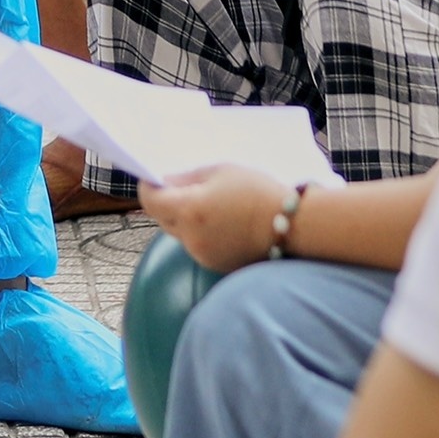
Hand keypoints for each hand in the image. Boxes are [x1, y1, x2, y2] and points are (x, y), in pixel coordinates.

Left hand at [138, 164, 293, 270]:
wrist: (291, 225)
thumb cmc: (257, 192)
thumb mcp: (222, 172)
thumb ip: (188, 178)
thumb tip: (166, 182)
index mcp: (189, 210)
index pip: (150, 201)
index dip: (148, 187)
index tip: (152, 177)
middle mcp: (190, 237)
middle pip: (162, 219)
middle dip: (167, 202)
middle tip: (182, 187)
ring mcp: (202, 255)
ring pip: (180, 233)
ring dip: (185, 219)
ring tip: (210, 203)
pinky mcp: (215, 265)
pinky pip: (197, 245)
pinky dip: (201, 233)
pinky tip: (222, 221)